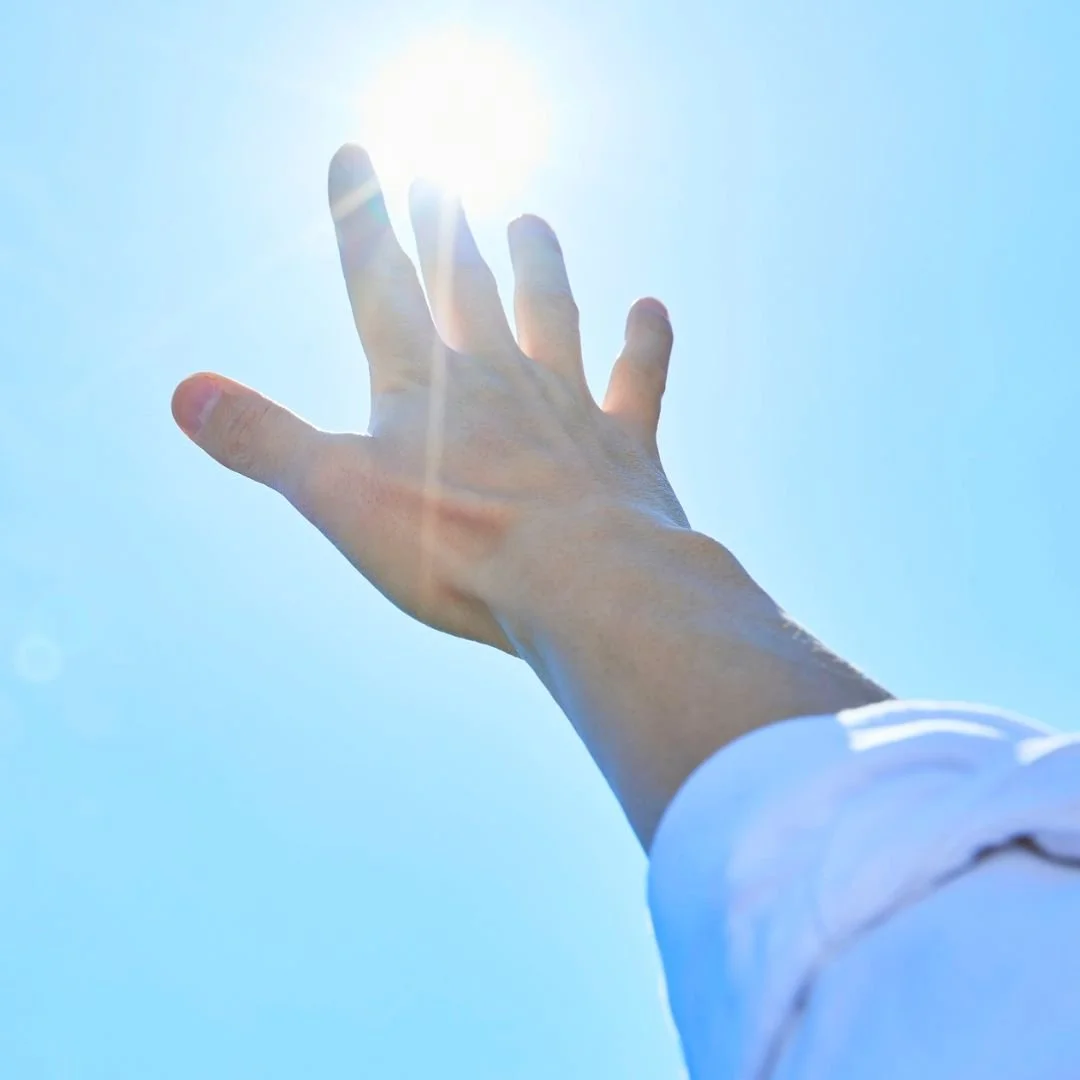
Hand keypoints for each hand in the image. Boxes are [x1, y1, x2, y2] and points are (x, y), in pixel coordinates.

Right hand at [172, 145, 688, 652]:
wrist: (583, 584)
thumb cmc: (458, 548)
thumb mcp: (337, 498)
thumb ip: (263, 441)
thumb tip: (184, 394)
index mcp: (422, 387)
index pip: (380, 285)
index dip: (361, 221)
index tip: (355, 155)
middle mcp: (497, 379)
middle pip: (467, 288)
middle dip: (447, 233)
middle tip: (439, 180)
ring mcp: (567, 407)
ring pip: (552, 318)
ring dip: (541, 268)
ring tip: (532, 222)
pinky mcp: (624, 447)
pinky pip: (639, 381)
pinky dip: (646, 346)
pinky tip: (650, 310)